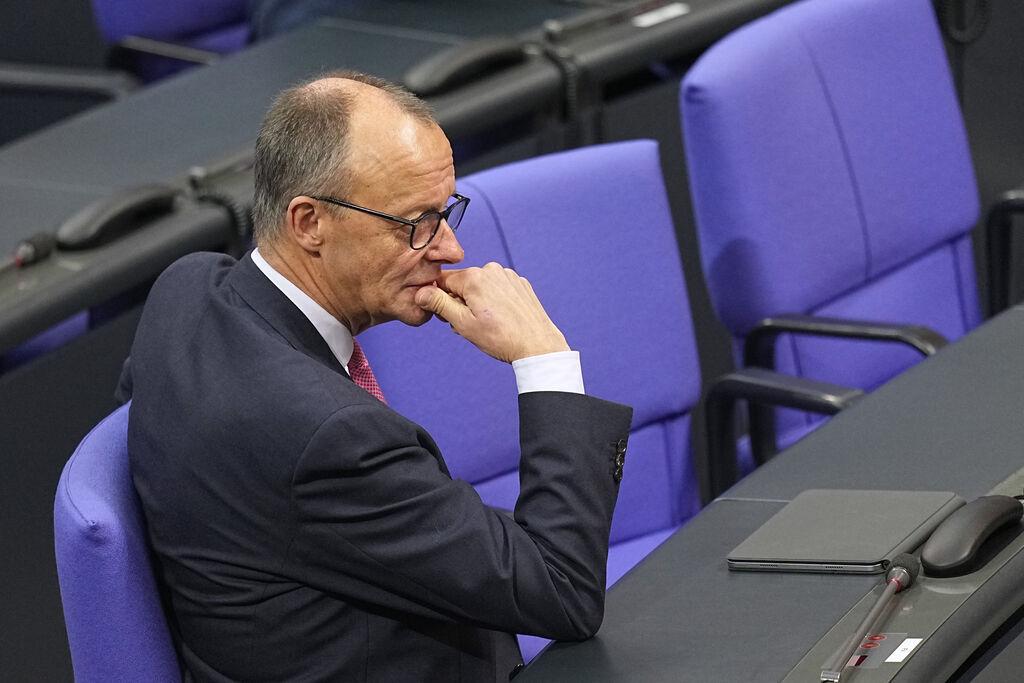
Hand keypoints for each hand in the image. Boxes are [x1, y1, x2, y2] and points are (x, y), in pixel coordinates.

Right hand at [414, 263, 568, 362]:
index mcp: (474, 277)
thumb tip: (420, 292)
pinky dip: (495, 301)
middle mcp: (492, 269)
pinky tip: (501, 319)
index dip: (440, 299)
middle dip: (460, 302)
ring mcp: (509, 276)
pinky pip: (498, 289)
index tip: (448, 317)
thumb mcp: (462, 323)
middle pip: (463, 283)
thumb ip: (439, 304)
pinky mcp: (521, 284)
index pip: (443, 280)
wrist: (537, 346)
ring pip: (481, 286)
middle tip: (470, 325)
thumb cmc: (500, 338)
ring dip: (477, 302)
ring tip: (487, 324)